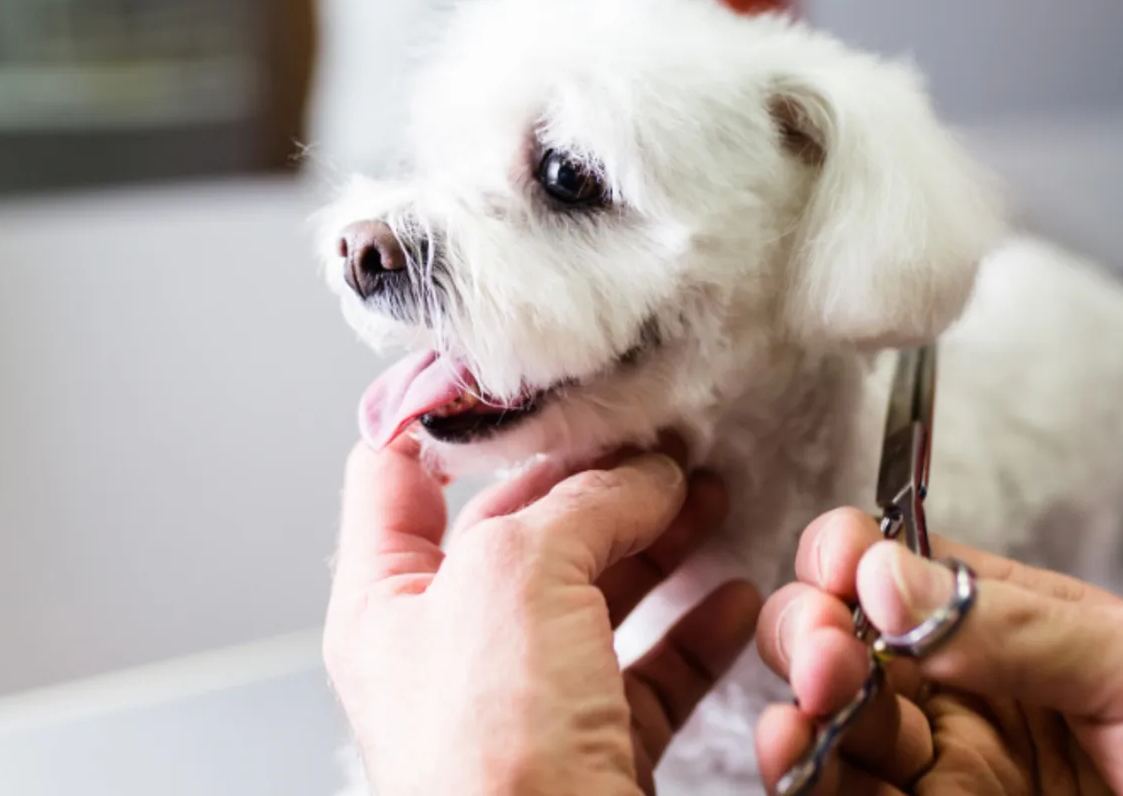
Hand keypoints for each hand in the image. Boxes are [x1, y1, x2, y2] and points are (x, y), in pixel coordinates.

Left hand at [324, 439, 760, 794]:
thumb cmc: (490, 764)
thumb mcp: (517, 576)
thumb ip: (579, 502)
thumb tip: (643, 475)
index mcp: (388, 604)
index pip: (396, 474)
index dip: (449, 412)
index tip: (516, 367)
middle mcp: (450, 652)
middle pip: (522, 529)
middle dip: (594, 476)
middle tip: (656, 434)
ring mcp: (524, 702)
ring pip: (597, 595)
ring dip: (658, 540)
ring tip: (707, 495)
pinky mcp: (594, 749)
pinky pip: (650, 672)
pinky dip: (697, 630)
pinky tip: (733, 598)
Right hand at [756, 508, 1122, 795]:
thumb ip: (1015, 623)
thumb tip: (889, 574)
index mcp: (1009, 623)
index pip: (894, 569)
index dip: (849, 560)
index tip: (843, 579)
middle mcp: (963, 693)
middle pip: (843, 644)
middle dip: (810, 634)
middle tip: (830, 656)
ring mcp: (951, 772)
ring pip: (835, 730)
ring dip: (798, 715)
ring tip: (802, 722)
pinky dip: (815, 783)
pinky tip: (803, 766)